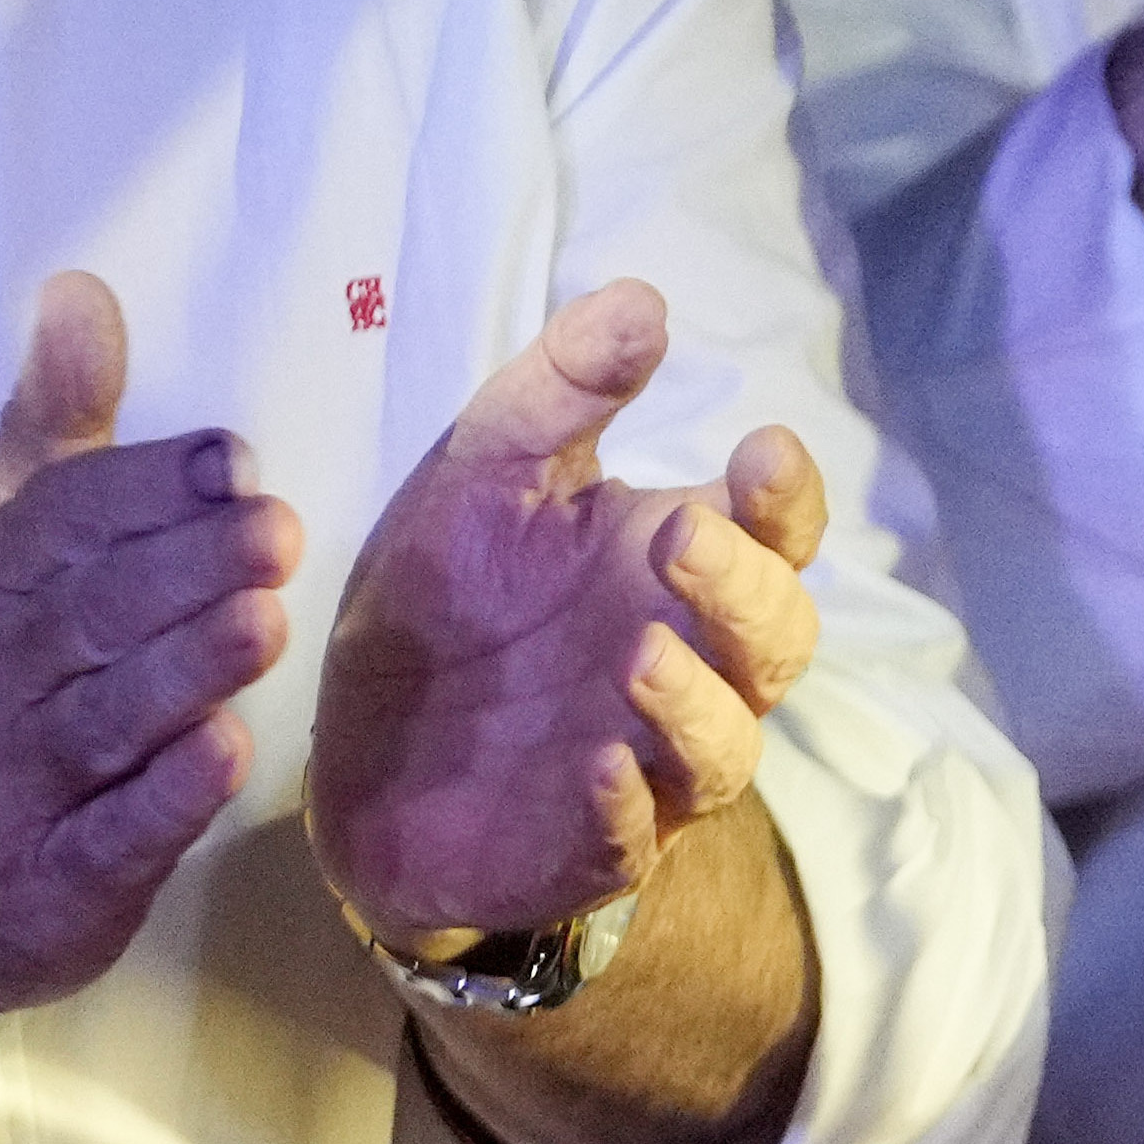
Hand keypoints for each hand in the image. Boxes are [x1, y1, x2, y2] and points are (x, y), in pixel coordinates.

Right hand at [0, 273, 290, 1029]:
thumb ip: (50, 431)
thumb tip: (80, 288)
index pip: (62, 522)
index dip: (147, 487)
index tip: (233, 458)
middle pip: (88, 614)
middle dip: (183, 569)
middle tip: (277, 531)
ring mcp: (9, 790)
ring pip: (101, 721)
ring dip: (184, 669)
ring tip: (263, 623)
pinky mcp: (45, 887)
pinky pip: (106, 839)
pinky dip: (162, 799)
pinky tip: (225, 757)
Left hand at [313, 280, 821, 953]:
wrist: (357, 746)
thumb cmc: (448, 596)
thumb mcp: (482, 471)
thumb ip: (560, 391)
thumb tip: (644, 299)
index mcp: (673, 562)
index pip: (777, 529)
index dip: (787, 497)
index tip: (759, 449)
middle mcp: (687, 660)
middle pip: (777, 637)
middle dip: (743, 588)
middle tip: (679, 537)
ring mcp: (648, 762)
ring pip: (728, 747)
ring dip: (697, 703)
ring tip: (639, 655)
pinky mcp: (591, 844)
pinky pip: (635, 838)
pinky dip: (626, 807)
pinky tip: (595, 767)